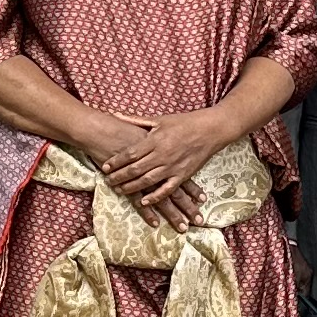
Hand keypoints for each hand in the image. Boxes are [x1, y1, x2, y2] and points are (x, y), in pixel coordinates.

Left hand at [94, 108, 224, 227]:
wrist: (211, 130)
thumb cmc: (184, 122)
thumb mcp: (159, 119)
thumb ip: (136, 120)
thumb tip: (115, 114)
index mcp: (155, 140)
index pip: (130, 153)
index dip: (116, 161)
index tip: (105, 167)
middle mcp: (162, 155)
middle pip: (135, 169)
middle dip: (119, 177)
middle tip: (108, 181)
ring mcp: (172, 167)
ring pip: (147, 181)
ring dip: (132, 188)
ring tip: (119, 190)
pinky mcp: (182, 175)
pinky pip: (166, 189)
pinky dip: (154, 197)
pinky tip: (143, 201)